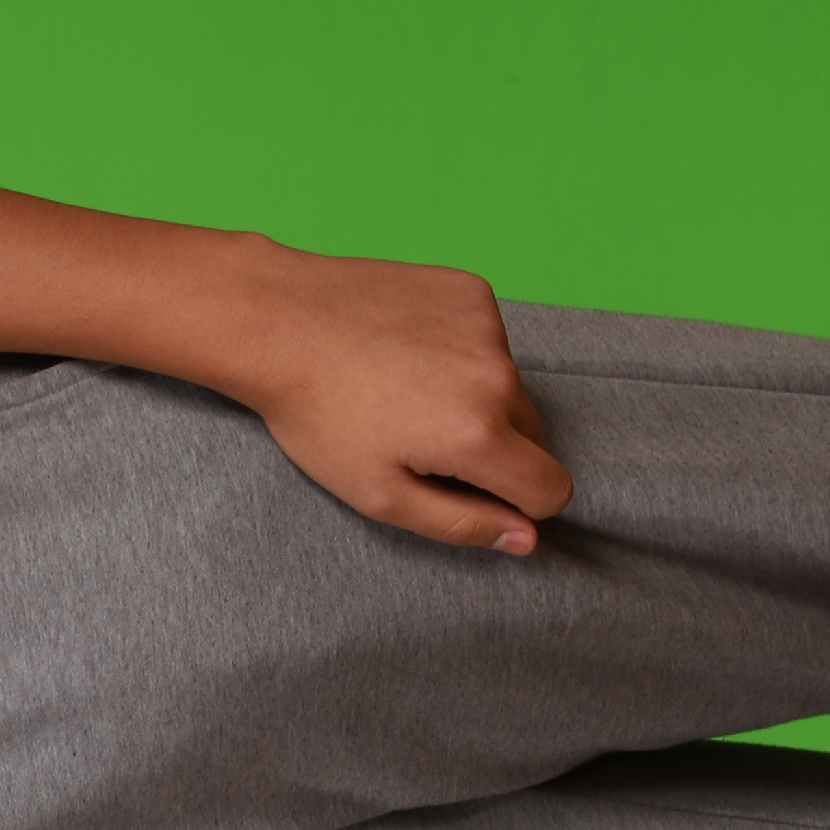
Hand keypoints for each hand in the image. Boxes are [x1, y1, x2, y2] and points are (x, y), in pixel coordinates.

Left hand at [204, 247, 574, 553]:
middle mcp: (498, 377)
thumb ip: (461, 524)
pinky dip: (459, 350)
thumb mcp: (378, 494)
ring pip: (508, 386)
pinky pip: (487, 339)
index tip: (469, 491)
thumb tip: (526, 537)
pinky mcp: (471, 291)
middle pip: (533, 437)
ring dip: (475, 396)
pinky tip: (403, 348)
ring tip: (402, 390)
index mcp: (480, 435)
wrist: (277, 322)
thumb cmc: (317, 415)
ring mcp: (488, 327)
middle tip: (419, 439)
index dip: (516, 504)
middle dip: (492, 449)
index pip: (552, 489)